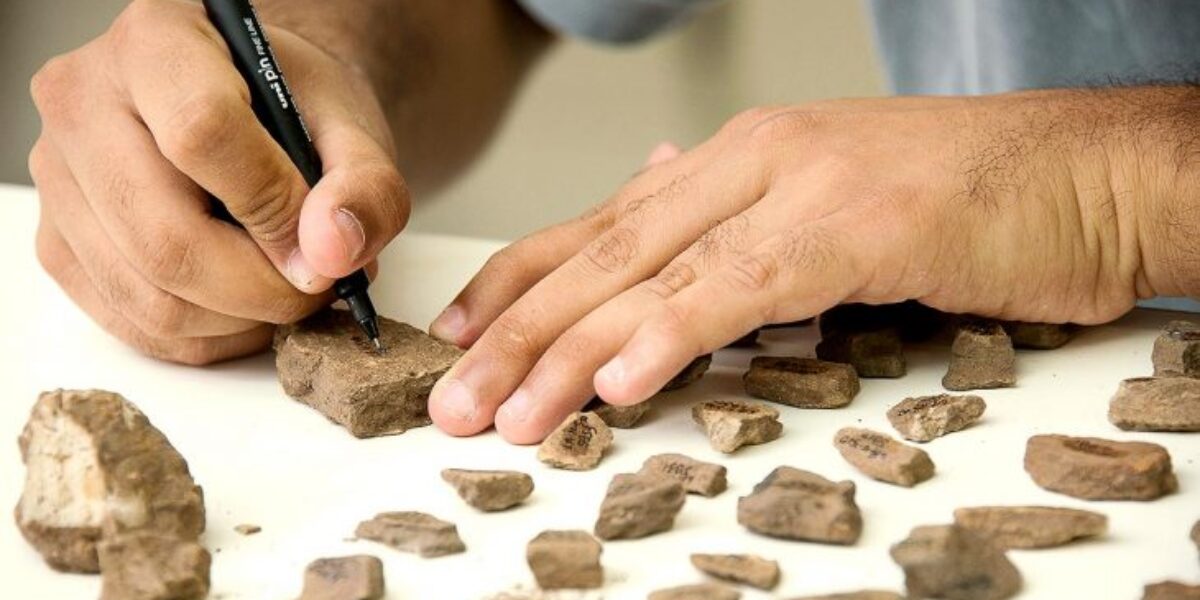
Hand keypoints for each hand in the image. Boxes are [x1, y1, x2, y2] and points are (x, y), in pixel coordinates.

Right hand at [30, 0, 407, 363]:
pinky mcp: (59, 245)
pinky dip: (209, 337)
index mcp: (157, 42)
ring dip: (240, 320)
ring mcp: (59, 179)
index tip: (322, 241)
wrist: (253, 113)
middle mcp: (83, 102)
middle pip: (165, 238)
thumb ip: (365, 184)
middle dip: (262, 288)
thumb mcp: (352, 127)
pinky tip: (248, 307)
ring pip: (150, 298)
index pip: (200, 134)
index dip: (273, 207)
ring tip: (288, 289)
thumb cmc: (294, 111)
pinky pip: (135, 325)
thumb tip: (331, 250)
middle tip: (318, 286)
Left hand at [426, 90, 1175, 442]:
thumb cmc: (968, 198)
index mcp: (738, 158)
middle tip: (456, 398)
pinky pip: (741, 288)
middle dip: (519, 331)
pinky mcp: (857, 226)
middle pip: (605, 255)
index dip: (521, 279)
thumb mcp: (834, 195)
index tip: (461, 333)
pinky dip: (671, 335)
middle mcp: (750, 160)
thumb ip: (741, 211)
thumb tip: (660, 193)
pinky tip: (616, 382)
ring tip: (508, 414)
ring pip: (654, 275)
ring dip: (569, 352)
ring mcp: (800, 186)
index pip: (600, 224)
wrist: (1086, 174)